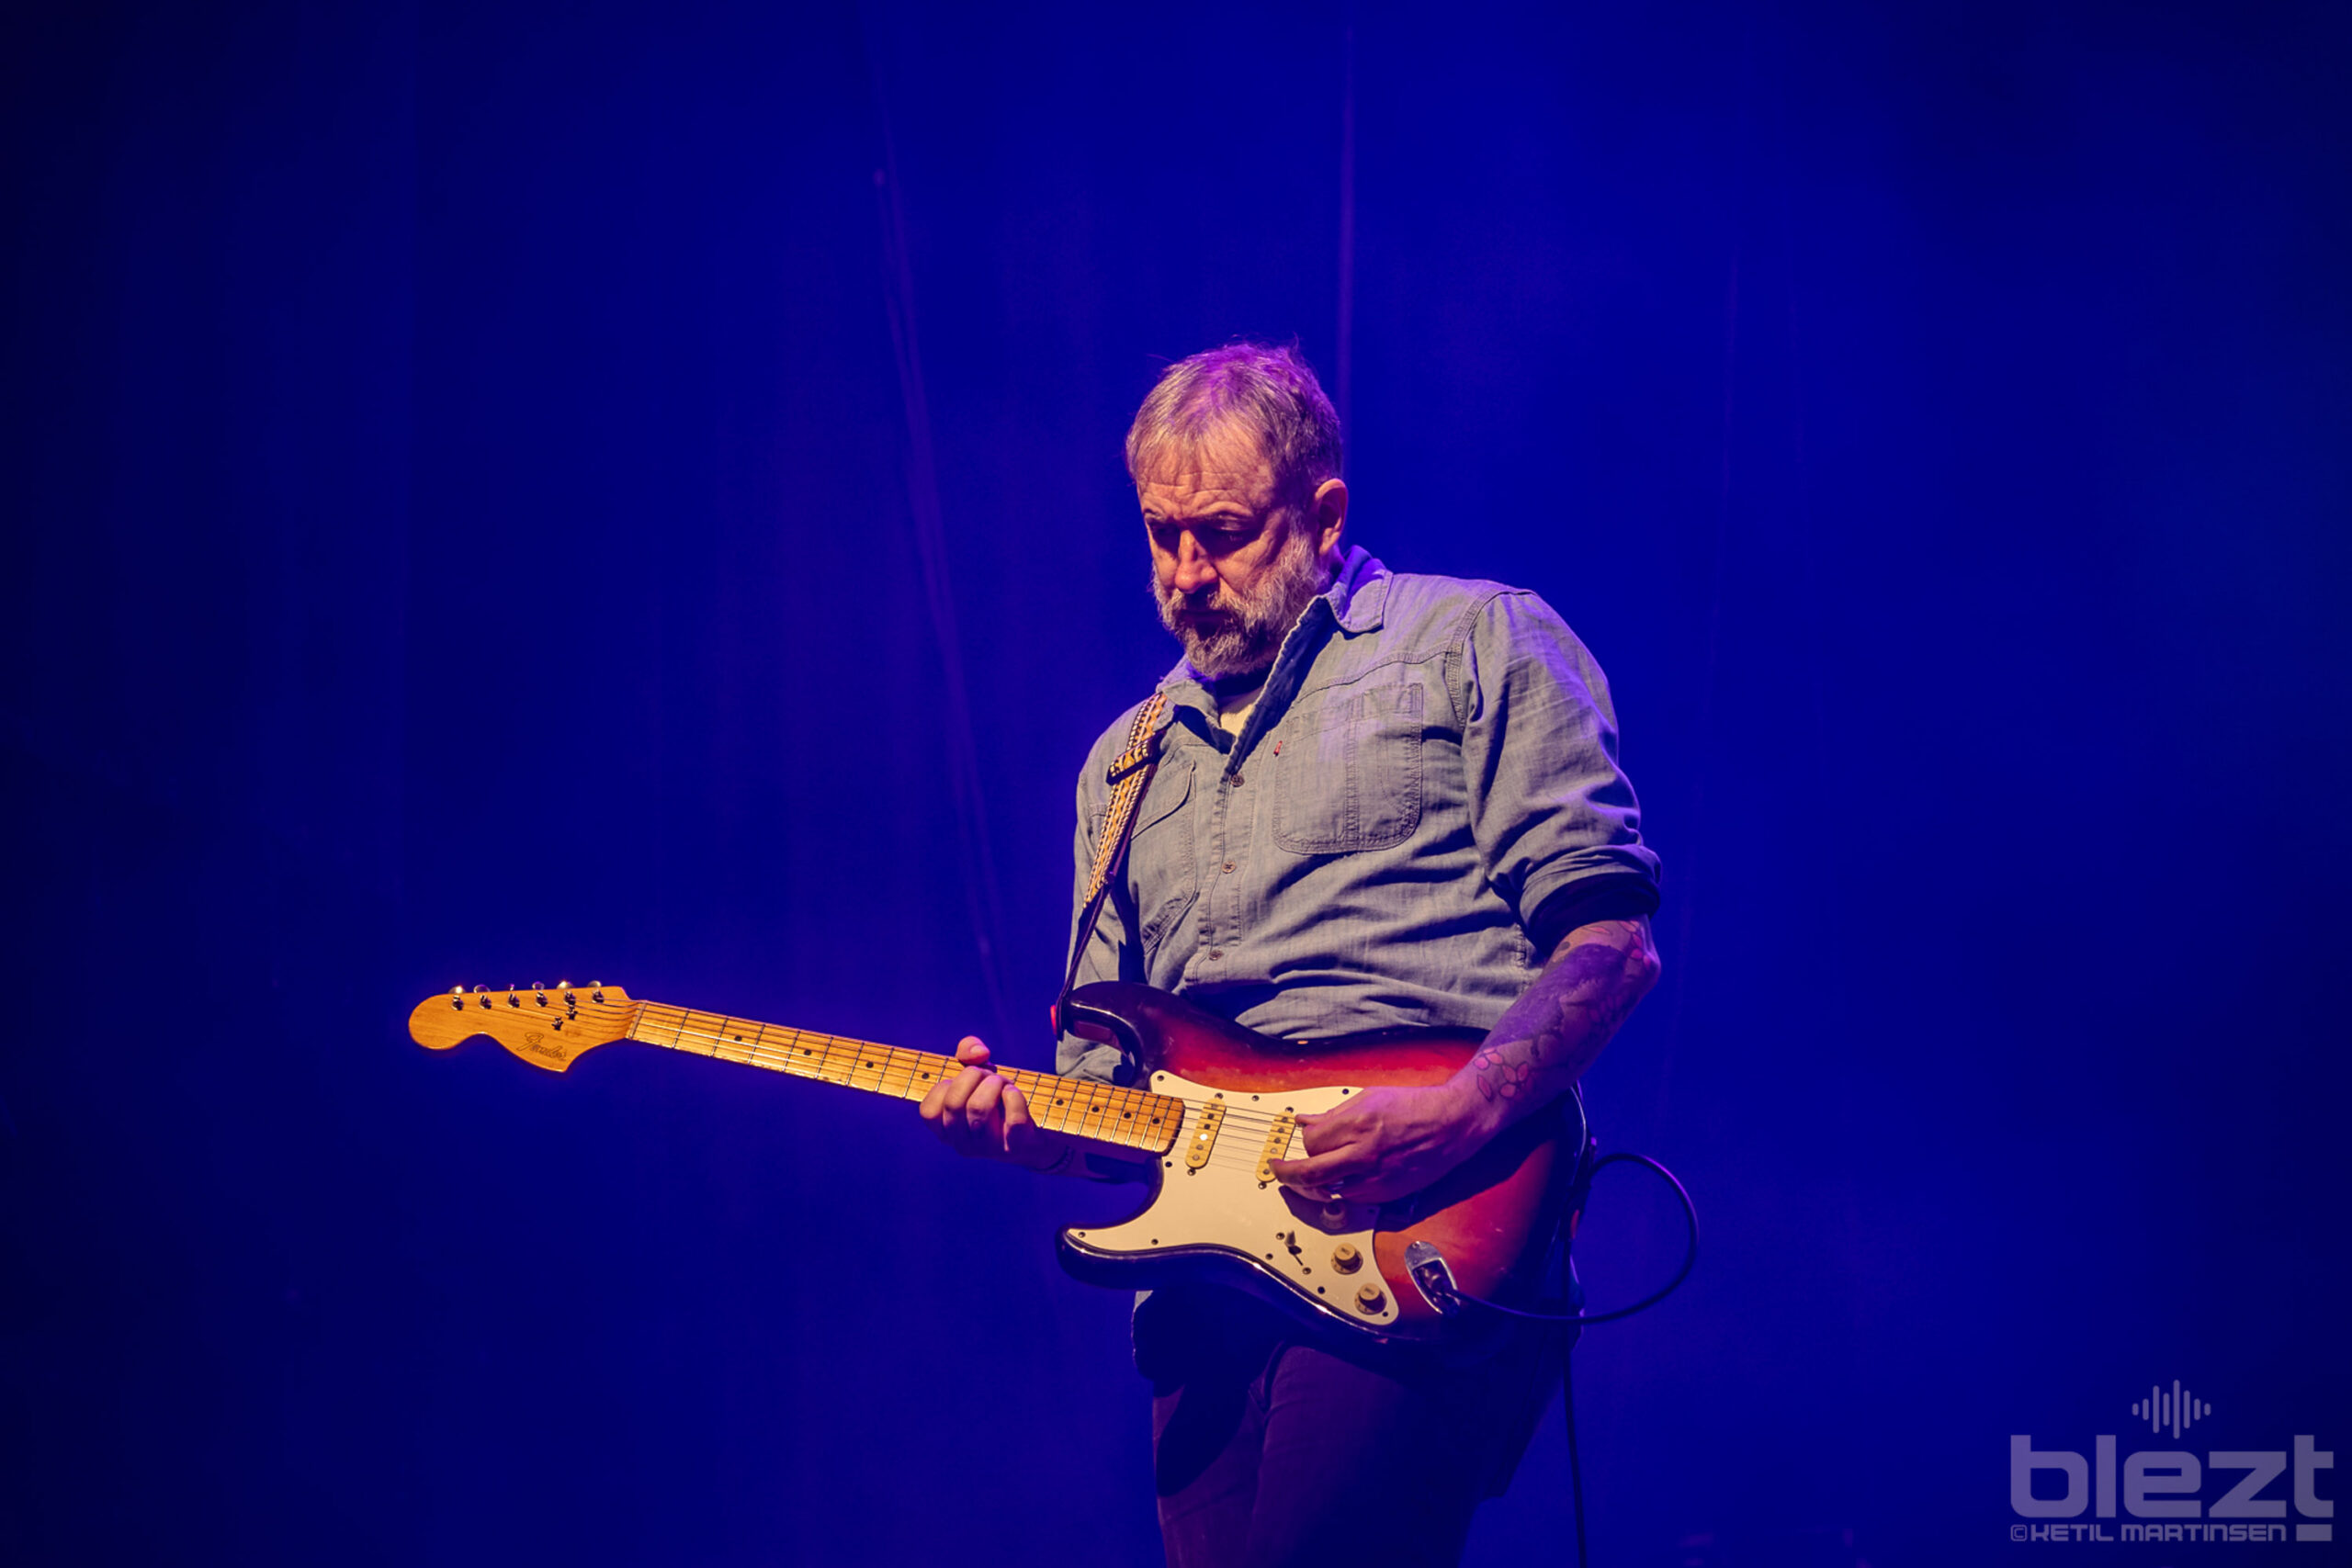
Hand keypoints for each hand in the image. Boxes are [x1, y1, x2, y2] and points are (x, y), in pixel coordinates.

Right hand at [917, 1036, 1067, 1171]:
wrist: (1035, 1127)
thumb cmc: (997, 1096)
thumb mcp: (977, 1070)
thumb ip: (967, 1050)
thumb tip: (978, 1054)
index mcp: (947, 1132)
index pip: (929, 1112)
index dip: (945, 1086)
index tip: (964, 1082)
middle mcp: (963, 1145)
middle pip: (954, 1104)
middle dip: (974, 1076)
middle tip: (989, 1076)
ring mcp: (988, 1150)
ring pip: (980, 1108)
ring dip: (995, 1083)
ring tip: (1004, 1083)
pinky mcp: (1016, 1147)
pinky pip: (1014, 1119)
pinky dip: (1014, 1096)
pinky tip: (1014, 1093)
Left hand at [1266, 1082, 1498, 1204]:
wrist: (1452, 1124)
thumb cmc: (1412, 1105)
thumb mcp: (1369, 1097)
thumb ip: (1333, 1114)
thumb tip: (1303, 1121)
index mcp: (1358, 1124)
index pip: (1311, 1142)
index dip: (1303, 1141)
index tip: (1299, 1140)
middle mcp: (1364, 1154)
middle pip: (1309, 1174)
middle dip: (1285, 1174)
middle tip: (1276, 1170)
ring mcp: (1376, 1177)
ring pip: (1329, 1189)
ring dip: (1317, 1182)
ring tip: (1313, 1173)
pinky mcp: (1388, 1193)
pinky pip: (1353, 1196)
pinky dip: (1343, 1187)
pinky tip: (1345, 1175)